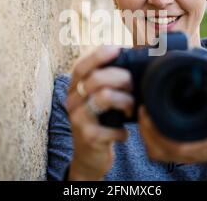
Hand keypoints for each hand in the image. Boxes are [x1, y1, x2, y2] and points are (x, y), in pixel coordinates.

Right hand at [66, 46, 133, 179]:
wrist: (89, 157)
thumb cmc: (100, 122)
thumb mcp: (98, 99)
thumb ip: (107, 81)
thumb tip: (132, 57)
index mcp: (75, 88)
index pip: (81, 66)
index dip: (98, 55)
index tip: (118, 48)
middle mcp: (73, 101)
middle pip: (97, 78)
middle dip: (122, 78)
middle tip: (133, 87)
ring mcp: (78, 119)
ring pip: (104, 97)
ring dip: (125, 101)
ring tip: (130, 109)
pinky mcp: (88, 137)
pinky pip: (112, 128)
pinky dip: (123, 131)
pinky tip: (124, 133)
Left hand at [138, 70, 206, 176]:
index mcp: (203, 143)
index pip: (173, 146)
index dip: (154, 131)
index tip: (146, 111)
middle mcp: (190, 152)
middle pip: (158, 149)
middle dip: (146, 129)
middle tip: (142, 108)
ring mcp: (183, 156)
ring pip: (155, 151)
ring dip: (146, 134)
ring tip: (143, 114)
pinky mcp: (179, 154)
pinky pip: (158, 151)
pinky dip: (150, 138)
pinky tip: (148, 124)